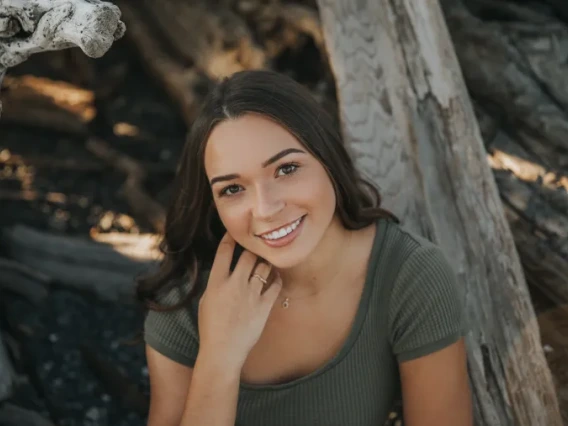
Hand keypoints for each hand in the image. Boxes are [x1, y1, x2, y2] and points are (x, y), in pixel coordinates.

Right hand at [197, 233, 281, 369]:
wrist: (223, 351)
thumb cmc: (211, 328)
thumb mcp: (207, 301)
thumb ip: (217, 283)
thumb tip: (226, 270)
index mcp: (217, 283)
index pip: (224, 251)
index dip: (231, 238)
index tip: (235, 232)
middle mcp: (234, 284)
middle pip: (249, 255)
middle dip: (253, 250)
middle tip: (256, 250)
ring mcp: (251, 295)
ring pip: (264, 267)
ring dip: (265, 264)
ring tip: (265, 264)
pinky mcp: (264, 306)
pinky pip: (275, 284)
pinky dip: (276, 279)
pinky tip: (274, 279)